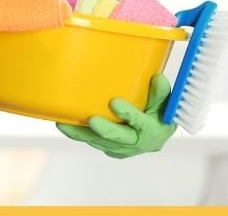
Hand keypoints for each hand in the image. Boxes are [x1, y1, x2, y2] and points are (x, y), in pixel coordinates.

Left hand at [55, 74, 176, 158]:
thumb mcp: (164, 102)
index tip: (114, 102)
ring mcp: (122, 148)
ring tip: (63, 124)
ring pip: (99, 142)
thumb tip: (157, 78)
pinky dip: (79, 135)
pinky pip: (93, 142)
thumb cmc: (159, 113)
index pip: (140, 122)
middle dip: (104, 130)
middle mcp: (136, 143)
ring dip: (81, 134)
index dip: (128, 113)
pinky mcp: (110, 149)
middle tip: (91, 120)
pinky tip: (65, 126)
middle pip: (117, 138)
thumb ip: (160, 92)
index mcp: (151, 130)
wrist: (157, 134)